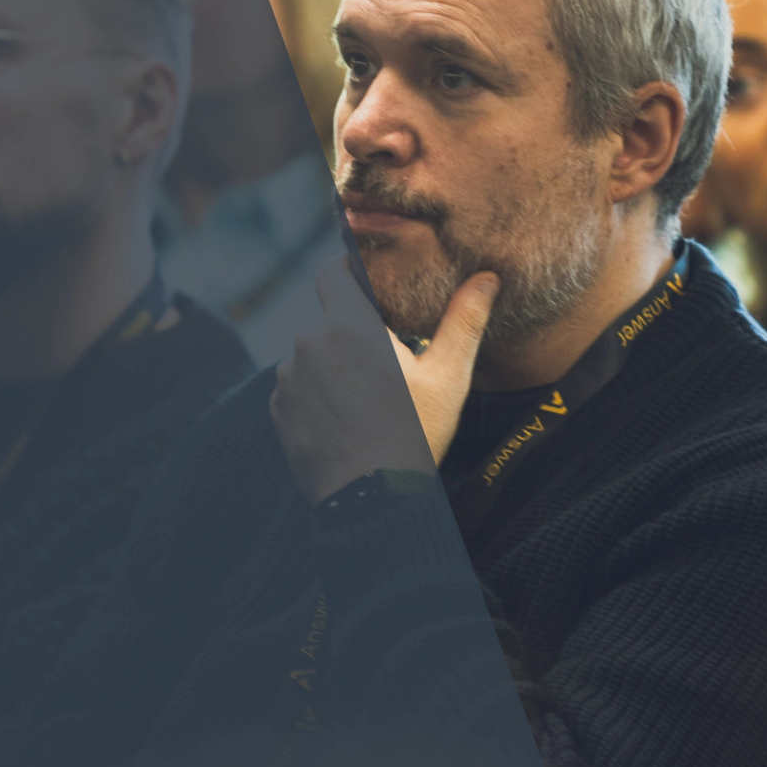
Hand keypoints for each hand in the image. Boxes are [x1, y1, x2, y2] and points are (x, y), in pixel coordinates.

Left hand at [270, 256, 497, 503]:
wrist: (371, 500)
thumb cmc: (414, 435)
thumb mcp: (448, 378)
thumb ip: (464, 321)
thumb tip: (487, 278)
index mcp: (348, 326)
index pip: (333, 272)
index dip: (348, 267)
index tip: (368, 278)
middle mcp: (308, 344)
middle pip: (329, 319)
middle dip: (353, 330)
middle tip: (388, 357)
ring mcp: (289, 379)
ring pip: (313, 354)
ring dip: (334, 364)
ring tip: (369, 396)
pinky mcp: (279, 409)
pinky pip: (299, 386)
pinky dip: (319, 393)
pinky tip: (348, 419)